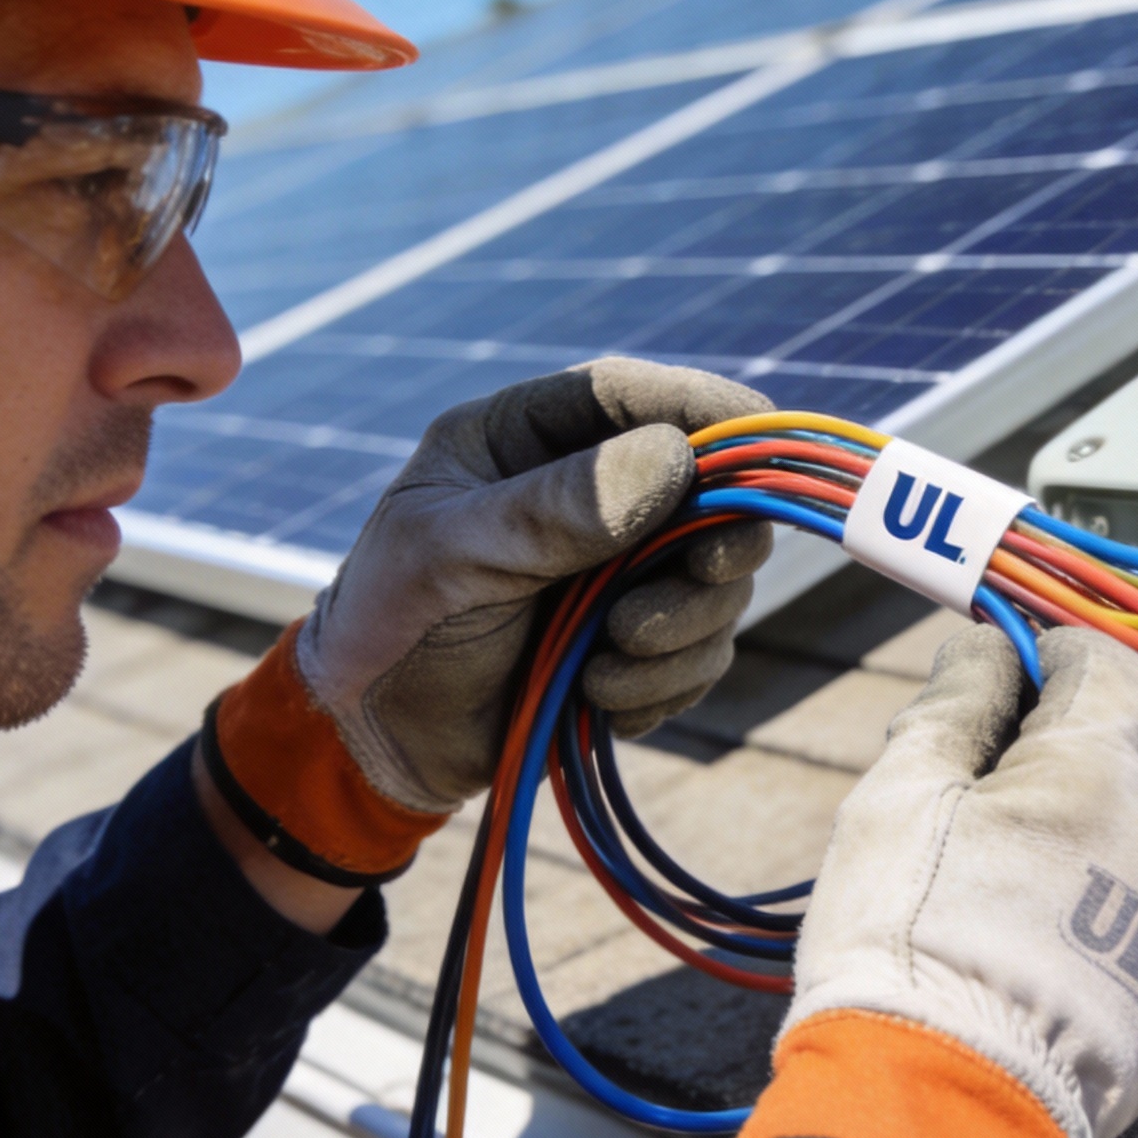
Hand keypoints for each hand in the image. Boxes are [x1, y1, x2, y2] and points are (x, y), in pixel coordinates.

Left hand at [294, 358, 771, 813]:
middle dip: (709, 546)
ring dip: (679, 631)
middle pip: (709, 490)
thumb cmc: (389, 624)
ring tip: (603, 668)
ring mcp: (622, 568)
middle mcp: (590, 492)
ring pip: (718, 581)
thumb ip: (554, 510)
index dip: (709, 407)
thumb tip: (675, 460)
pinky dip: (665, 682)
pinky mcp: (639, 640)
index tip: (761, 432)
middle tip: (696, 579)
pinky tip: (598, 699)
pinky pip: (701, 651)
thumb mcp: (451, 555)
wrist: (376, 741)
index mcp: (530, 437)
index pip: (637, 396)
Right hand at [787, 625, 1137, 1137]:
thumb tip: (986, 651)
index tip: (1030, 670)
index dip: (1065, 656)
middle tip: (1045, 759)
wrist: (950, 1094)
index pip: (1111, 666)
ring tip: (1069, 846)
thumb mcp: (900, 797)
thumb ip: (955, 705)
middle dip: (1116, 730)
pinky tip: (1096, 918)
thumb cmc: (912, 944)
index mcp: (1094, 767)